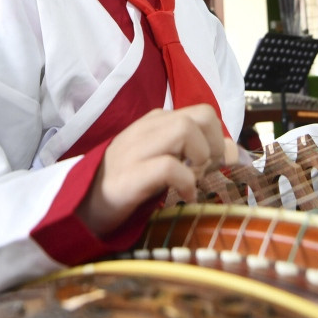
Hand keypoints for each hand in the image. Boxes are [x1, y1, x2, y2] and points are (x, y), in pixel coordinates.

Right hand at [77, 104, 233, 236]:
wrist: (83, 205)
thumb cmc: (128, 183)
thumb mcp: (165, 161)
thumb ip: (196, 152)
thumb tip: (234, 151)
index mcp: (155, 122)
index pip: (203, 112)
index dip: (219, 138)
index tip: (215, 164)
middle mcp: (146, 129)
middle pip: (200, 115)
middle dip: (214, 144)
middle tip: (206, 170)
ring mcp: (135, 150)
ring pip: (184, 130)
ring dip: (200, 159)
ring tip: (194, 181)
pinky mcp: (129, 175)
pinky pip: (170, 167)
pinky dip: (186, 183)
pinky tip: (185, 197)